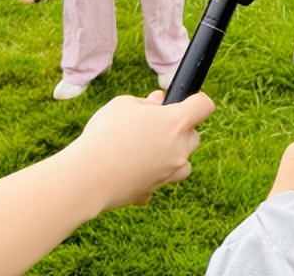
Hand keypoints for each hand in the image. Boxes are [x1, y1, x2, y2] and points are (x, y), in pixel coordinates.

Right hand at [71, 90, 214, 214]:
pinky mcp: (152, 192)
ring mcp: (168, 173)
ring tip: (145, 151)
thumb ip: (146, 103)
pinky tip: (128, 171)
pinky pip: (157, 182)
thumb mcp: (123, 104)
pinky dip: (148, 177)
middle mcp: (179, 149)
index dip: (197, 101)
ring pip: (183, 164)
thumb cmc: (106, 133)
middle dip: (180, 131)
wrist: (89, 176)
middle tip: (153, 127)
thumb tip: (157, 102)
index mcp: (176, 122)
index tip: (184, 102)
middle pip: (195, 136)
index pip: (204, 106)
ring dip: (172, 157)